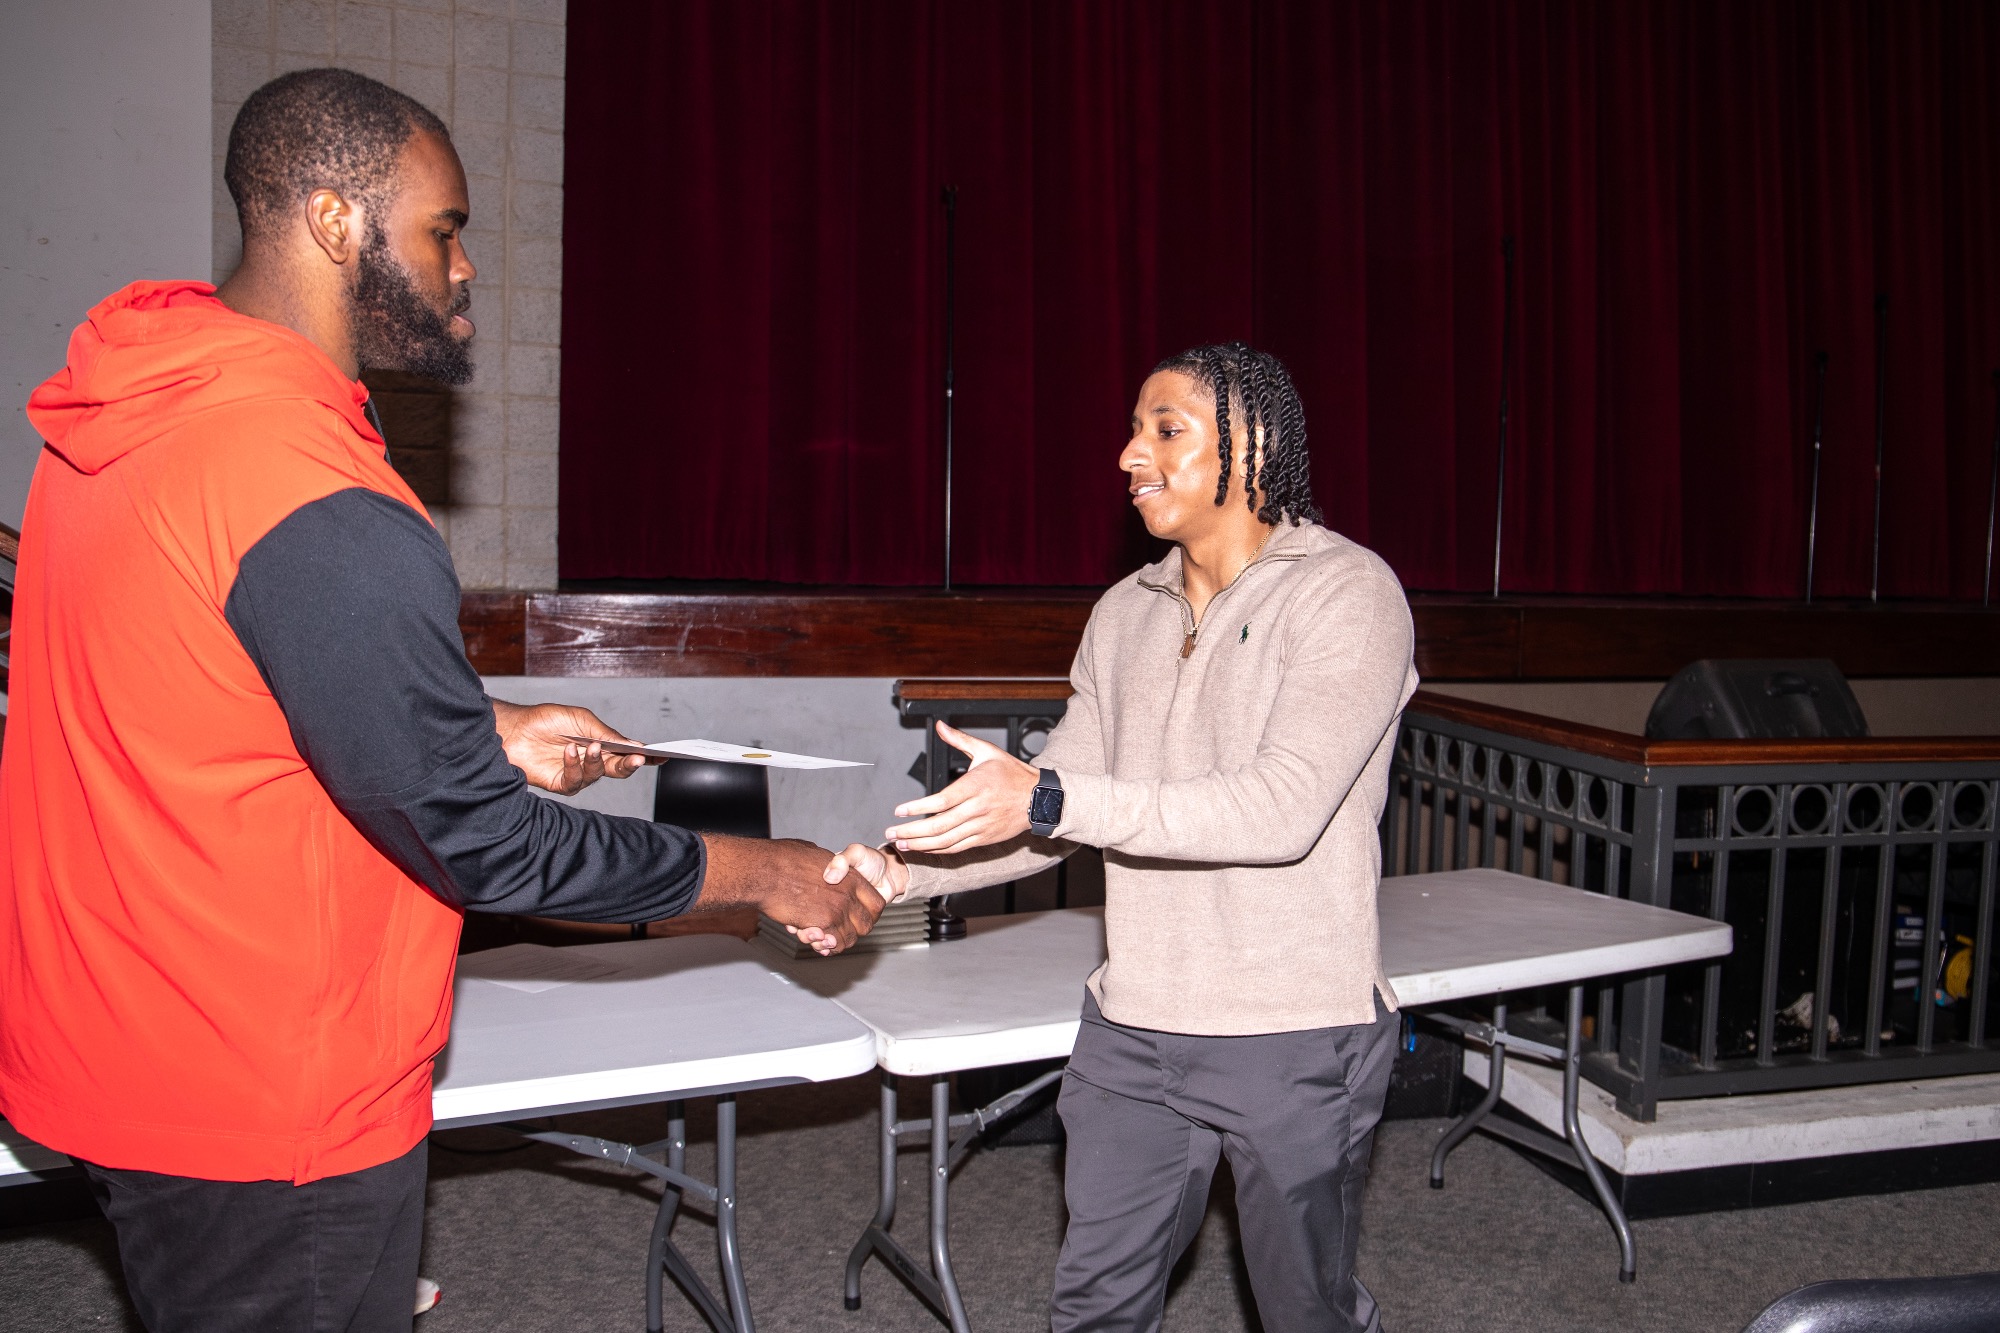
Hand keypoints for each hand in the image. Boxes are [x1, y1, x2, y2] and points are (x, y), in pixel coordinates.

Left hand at [491, 700, 648, 794]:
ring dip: (595, 760)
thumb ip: (607, 734)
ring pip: (597, 775)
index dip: (644, 757)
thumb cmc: (545, 720)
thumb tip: (634, 745)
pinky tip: (569, 751)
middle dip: (629, 764)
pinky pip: (575, 781)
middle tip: (636, 758)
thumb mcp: (581, 720)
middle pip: (618, 769)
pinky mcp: (560, 783)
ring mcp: (576, 774)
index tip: (662, 757)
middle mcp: (590, 761)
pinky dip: (574, 765)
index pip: (626, 753)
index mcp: (599, 744)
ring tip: (588, 746)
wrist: (513, 729)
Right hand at [695, 834, 884, 954]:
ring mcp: (837, 910)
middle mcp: (848, 894)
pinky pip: (833, 944)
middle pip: (867, 924)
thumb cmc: (783, 859)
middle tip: (839, 931)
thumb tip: (828, 867)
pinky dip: (825, 946)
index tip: (857, 918)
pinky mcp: (822, 923)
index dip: (868, 914)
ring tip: (823, 938)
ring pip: (850, 938)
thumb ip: (828, 865)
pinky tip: (813, 938)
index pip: (876, 903)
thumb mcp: (815, 854)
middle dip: (854, 931)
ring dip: (837, 941)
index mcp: (851, 876)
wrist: (765, 870)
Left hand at [884, 721, 1038, 854]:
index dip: (918, 808)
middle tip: (891, 832)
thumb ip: (960, 740)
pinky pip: (957, 848)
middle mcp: (978, 808)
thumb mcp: (987, 751)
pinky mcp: (985, 838)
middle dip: (912, 831)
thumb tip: (940, 726)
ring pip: (946, 841)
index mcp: (976, 785)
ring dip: (920, 844)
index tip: (899, 811)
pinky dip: (938, 850)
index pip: (942, 800)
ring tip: (901, 844)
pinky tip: (922, 848)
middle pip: (940, 825)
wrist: (1040, 799)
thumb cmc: (1012, 774)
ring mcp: (981, 826)